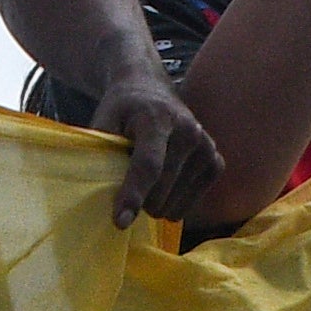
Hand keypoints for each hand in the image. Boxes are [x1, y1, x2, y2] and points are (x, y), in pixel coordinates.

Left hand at [95, 65, 220, 227]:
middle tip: (126, 184)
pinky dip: (174, 202)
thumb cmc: (122, 111)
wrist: (150, 88)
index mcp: (157, 119)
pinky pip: (193, 201)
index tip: (121, 222)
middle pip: (161, 190)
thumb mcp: (104, 122)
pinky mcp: (215, 161)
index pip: (148, 164)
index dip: (133, 194)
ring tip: (146, 179)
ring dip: (155, 202)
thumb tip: (94, 192)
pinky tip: (164, 187)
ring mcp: (206, 147)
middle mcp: (188, 131)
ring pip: (175, 203)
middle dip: (139, 200)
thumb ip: (101, 154)